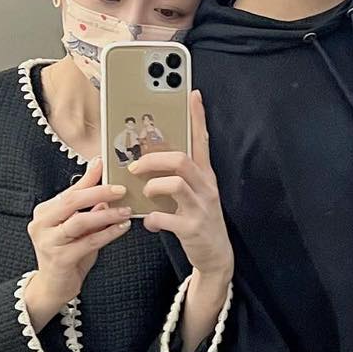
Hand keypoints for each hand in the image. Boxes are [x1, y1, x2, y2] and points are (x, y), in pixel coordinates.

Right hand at [26, 159, 129, 315]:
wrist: (54, 287)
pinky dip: (108, 233)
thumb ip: (88, 209)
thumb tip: (105, 192)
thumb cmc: (67, 255)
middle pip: (72, 201)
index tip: (104, 164)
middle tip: (120, 189)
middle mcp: (41, 224)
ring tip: (125, 210)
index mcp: (44, 212)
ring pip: (80, 221)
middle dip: (99, 192)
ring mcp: (48, 242)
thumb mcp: (78, 228)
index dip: (88, 178)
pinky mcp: (60, 259)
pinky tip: (122, 228)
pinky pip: (88, 242)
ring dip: (106, 214)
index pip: (70, 191)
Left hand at [129, 92, 232, 279]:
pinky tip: (150, 222)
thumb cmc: (199, 220)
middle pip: (181, 160)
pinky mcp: (192, 229)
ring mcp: (200, 208)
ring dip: (152, 186)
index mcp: (205, 176)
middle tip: (135, 165)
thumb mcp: (194, 194)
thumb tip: (148, 161)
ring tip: (144, 193)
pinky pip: (165, 217)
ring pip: (175, 184)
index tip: (192, 95)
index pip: (202, 141)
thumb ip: (178, 177)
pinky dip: (152, 219)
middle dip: (154, 159)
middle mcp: (205, 188)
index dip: (197, 118)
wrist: (216, 256)